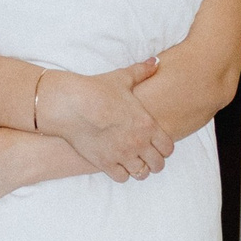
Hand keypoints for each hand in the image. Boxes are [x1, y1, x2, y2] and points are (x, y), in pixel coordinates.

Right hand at [34, 64, 174, 180]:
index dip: (165, 148)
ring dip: (140, 169)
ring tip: (133, 163)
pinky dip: (122, 174)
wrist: (72, 104)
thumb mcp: (122, 78)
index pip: (168, 147)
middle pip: (158, 164)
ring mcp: (122, 155)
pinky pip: (122, 178)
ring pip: (141, 173)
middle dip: (155, 161)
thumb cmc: (97, 89)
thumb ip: (142, 72)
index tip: (158, 145)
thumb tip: (155, 62)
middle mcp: (138, 143)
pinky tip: (117, 165)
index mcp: (147, 124)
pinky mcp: (105, 163)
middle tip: (147, 157)